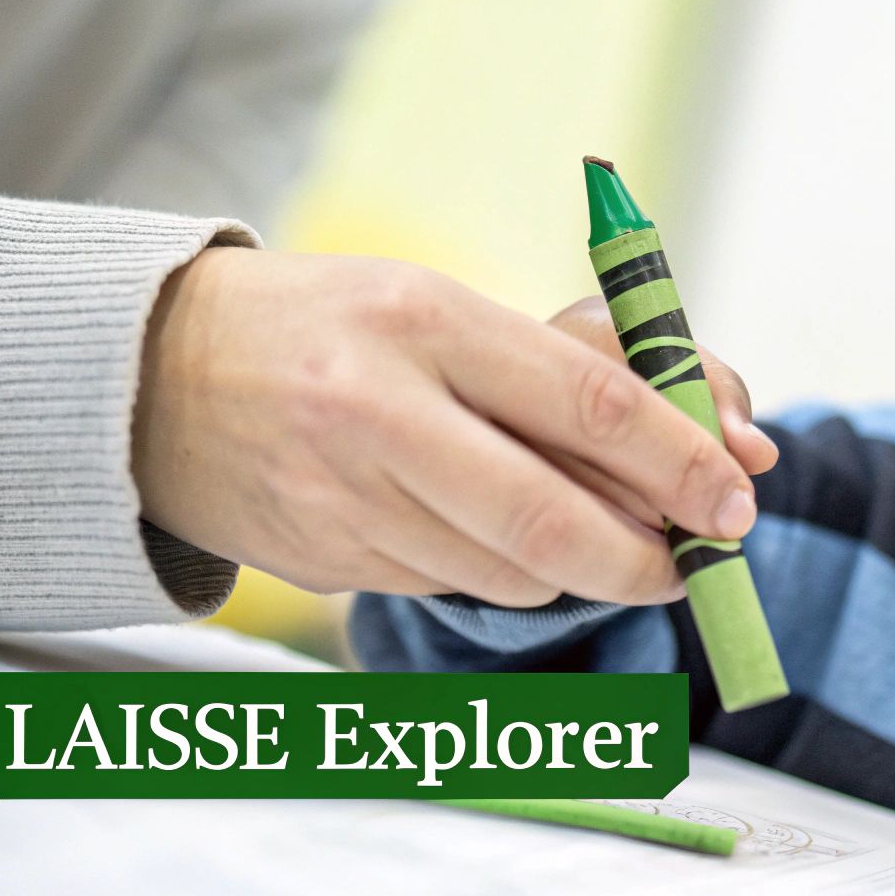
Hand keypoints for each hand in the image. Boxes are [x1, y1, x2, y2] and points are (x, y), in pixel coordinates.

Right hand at [131, 249, 766, 608]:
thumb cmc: (343, 327)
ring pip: (510, 570)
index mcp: (429, 320)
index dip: (683, 464)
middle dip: (646, 559)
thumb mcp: (452, 310)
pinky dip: (492, 569)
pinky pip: (450, 585)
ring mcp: (342, 495)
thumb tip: (726, 451)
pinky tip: (465, 521)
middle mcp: (380, 410)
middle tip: (688, 564)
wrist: (156, 372)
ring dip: (569, 565)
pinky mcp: (322, 559)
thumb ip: (585, 374)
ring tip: (563, 518)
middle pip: (552, 521)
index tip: (737, 502)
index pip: (591, 405)